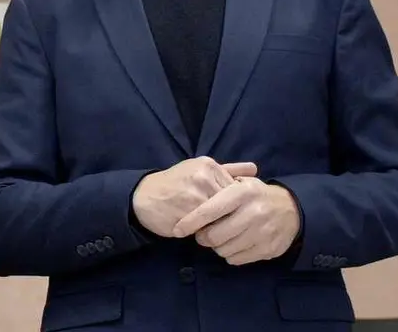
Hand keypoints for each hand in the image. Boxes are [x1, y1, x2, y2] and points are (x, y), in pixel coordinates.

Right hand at [131, 157, 257, 237]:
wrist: (143, 198)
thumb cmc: (174, 184)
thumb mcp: (199, 170)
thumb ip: (228, 170)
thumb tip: (255, 169)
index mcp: (208, 165)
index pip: (235, 189)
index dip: (233, 204)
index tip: (229, 210)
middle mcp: (202, 177)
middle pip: (229, 204)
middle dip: (226, 216)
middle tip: (223, 222)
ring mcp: (194, 195)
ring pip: (219, 217)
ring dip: (217, 226)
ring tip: (210, 227)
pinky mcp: (186, 214)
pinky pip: (206, 228)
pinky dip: (204, 232)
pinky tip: (198, 231)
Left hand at [172, 176, 300, 265]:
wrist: (292, 210)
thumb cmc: (255, 195)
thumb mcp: (239, 183)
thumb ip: (216, 188)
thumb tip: (189, 199)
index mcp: (242, 192)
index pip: (210, 210)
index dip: (190, 221)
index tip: (177, 229)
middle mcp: (254, 212)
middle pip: (215, 235)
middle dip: (203, 237)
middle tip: (202, 235)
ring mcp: (263, 232)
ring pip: (224, 249)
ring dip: (216, 246)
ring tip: (219, 237)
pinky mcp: (268, 249)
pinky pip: (237, 259)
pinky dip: (230, 254)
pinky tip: (233, 244)